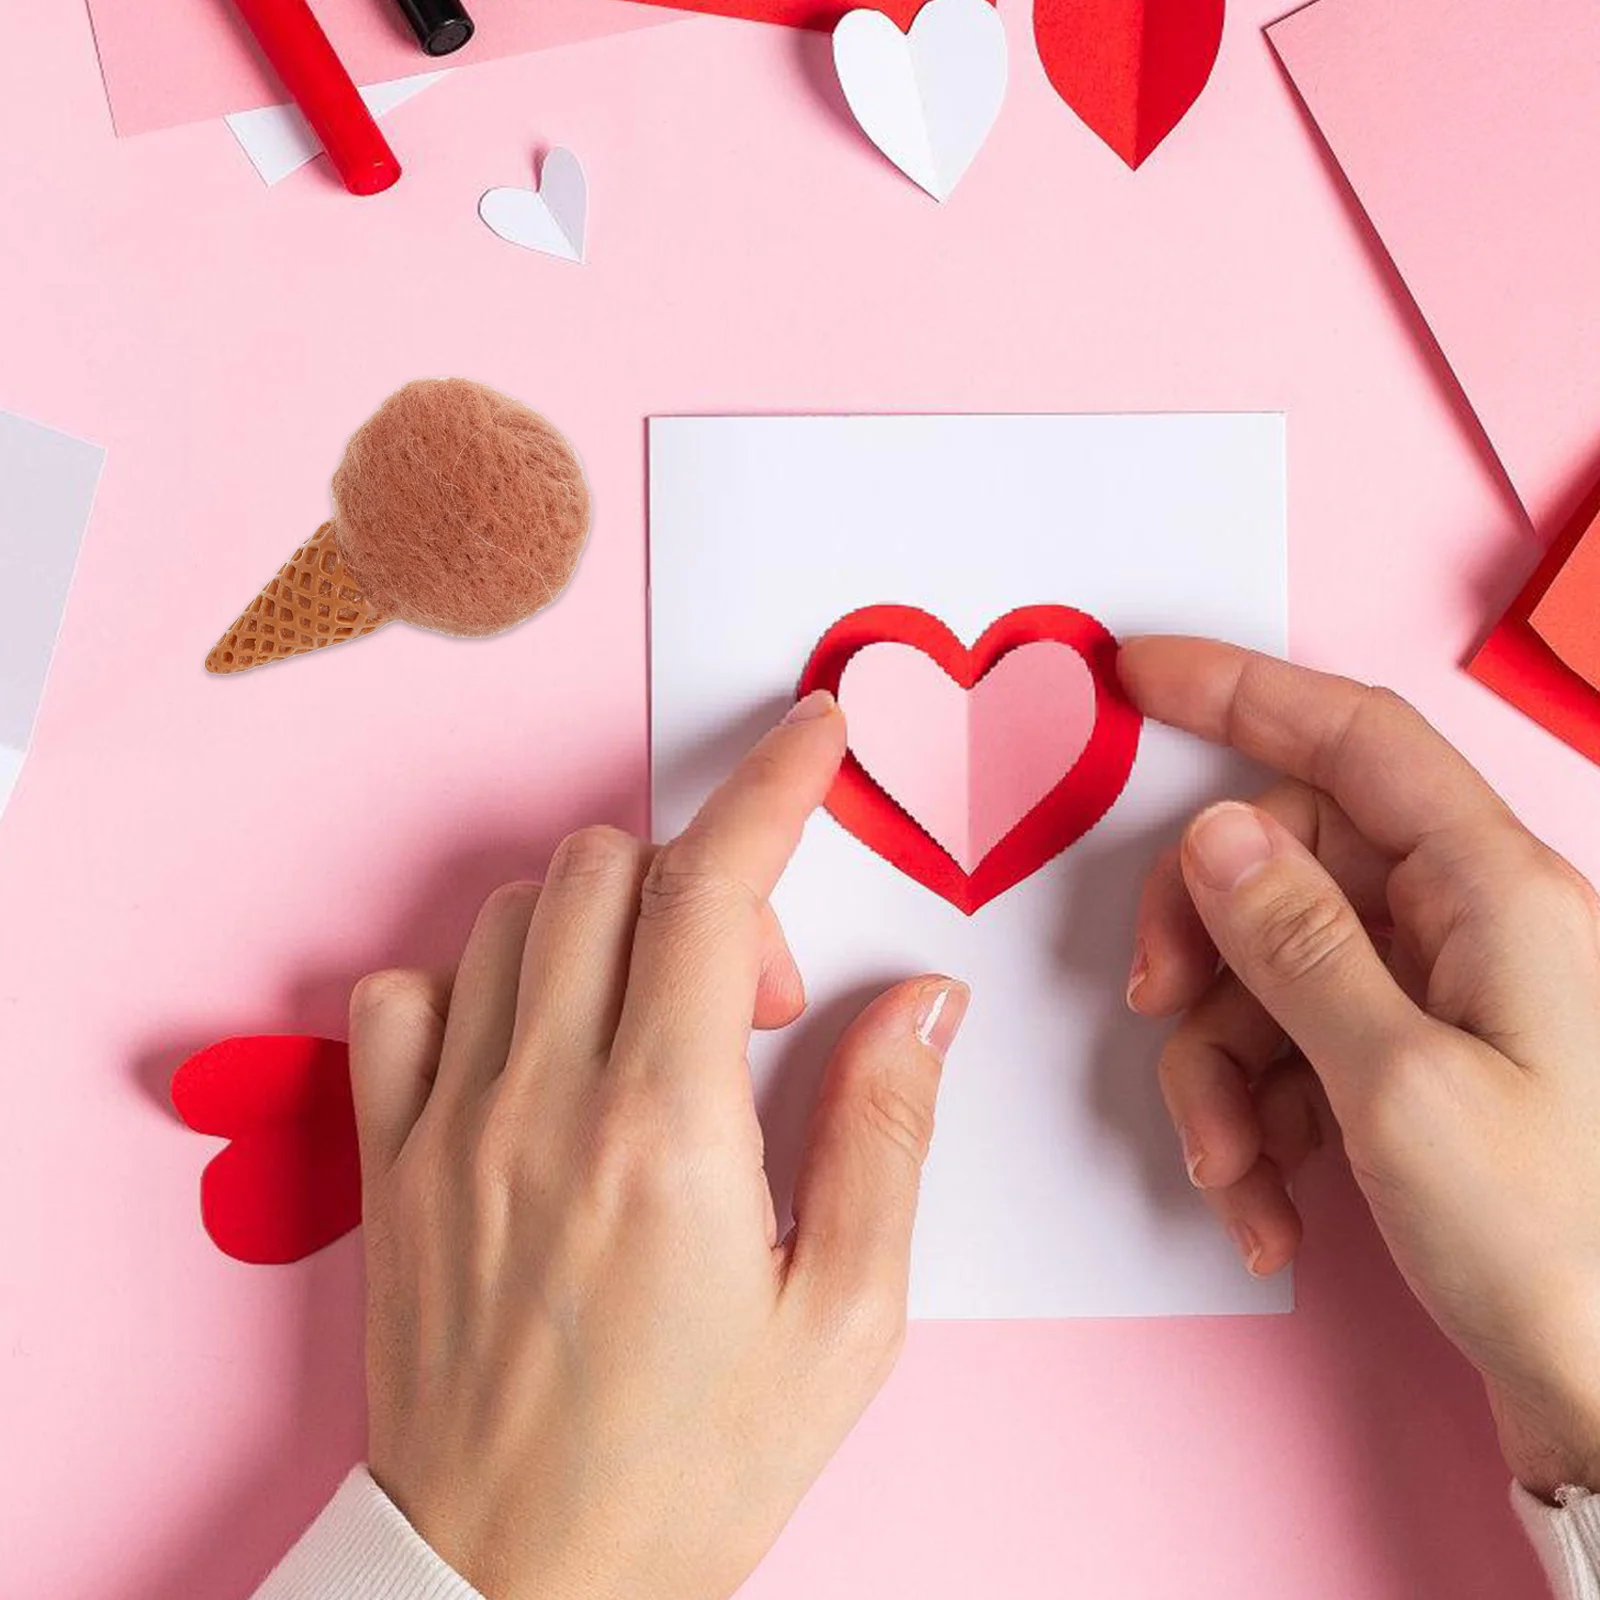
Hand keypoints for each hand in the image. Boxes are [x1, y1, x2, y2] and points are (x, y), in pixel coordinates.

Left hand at [347, 690, 967, 1599]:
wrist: (517, 1585)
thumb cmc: (689, 1470)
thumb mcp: (845, 1322)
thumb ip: (887, 1132)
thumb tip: (924, 997)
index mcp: (669, 1136)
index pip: (718, 889)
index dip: (775, 786)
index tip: (813, 735)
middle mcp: (544, 1105)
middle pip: (609, 870)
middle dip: (707, 882)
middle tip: (757, 996)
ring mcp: (449, 1126)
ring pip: (510, 914)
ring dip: (605, 923)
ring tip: (656, 1024)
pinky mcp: (387, 1162)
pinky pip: (402, 994)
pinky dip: (477, 979)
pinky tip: (536, 1047)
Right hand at [1120, 638, 1599, 1498]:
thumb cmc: (1551, 1245)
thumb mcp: (1397, 1087)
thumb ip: (1296, 942)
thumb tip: (1220, 830)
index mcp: (1496, 894)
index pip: (1357, 738)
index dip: (1241, 688)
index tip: (1138, 672)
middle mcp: (1470, 925)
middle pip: (1287, 863)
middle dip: (1204, 943)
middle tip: (1159, 1011)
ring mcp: (1442, 996)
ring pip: (1271, 967)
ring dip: (1222, 1068)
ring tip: (1231, 1171)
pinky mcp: (1414, 1064)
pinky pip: (1293, 1044)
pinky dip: (1256, 1116)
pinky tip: (1265, 1204)